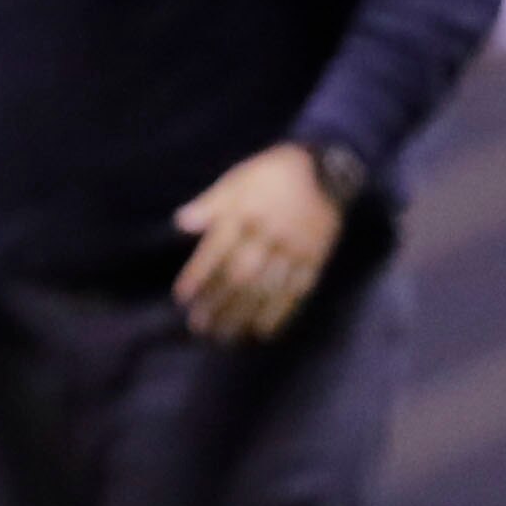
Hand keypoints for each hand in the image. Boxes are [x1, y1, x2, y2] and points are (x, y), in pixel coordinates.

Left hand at [173, 143, 343, 342]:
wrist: (325, 169)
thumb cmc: (269, 176)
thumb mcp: (237, 180)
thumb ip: (209, 204)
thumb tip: (181, 223)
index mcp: (245, 214)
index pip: (217, 250)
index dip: (199, 275)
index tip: (182, 298)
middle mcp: (269, 234)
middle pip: (241, 274)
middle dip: (219, 302)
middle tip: (199, 326)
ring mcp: (295, 248)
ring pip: (268, 287)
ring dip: (245, 314)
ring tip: (225, 336)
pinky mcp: (315, 258)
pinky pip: (298, 289)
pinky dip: (281, 312)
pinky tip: (263, 330)